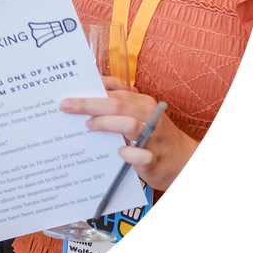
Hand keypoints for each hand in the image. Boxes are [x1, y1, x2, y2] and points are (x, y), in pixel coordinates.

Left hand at [60, 79, 197, 190]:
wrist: (186, 162)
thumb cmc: (154, 136)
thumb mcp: (140, 115)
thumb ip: (120, 104)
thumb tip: (89, 94)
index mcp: (144, 103)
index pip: (115, 91)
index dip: (92, 90)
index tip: (69, 91)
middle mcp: (150, 117)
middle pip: (117, 105)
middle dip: (88, 104)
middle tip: (66, 105)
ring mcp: (154, 138)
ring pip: (129, 124)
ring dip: (105, 123)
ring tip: (88, 126)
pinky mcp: (154, 160)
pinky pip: (140, 155)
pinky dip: (127, 152)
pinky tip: (118, 151)